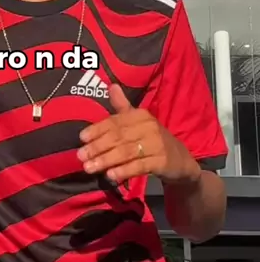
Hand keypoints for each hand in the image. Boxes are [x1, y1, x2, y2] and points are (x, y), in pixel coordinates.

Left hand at [78, 84, 200, 186]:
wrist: (181, 161)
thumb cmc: (153, 140)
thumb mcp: (139, 122)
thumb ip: (122, 107)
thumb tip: (111, 86)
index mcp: (140, 115)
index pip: (115, 121)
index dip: (97, 129)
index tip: (81, 138)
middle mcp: (149, 126)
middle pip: (118, 137)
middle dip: (97, 147)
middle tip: (80, 156)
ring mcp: (156, 144)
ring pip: (126, 152)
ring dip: (106, 160)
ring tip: (89, 168)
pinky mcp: (162, 161)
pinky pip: (139, 166)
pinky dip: (124, 170)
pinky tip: (111, 176)